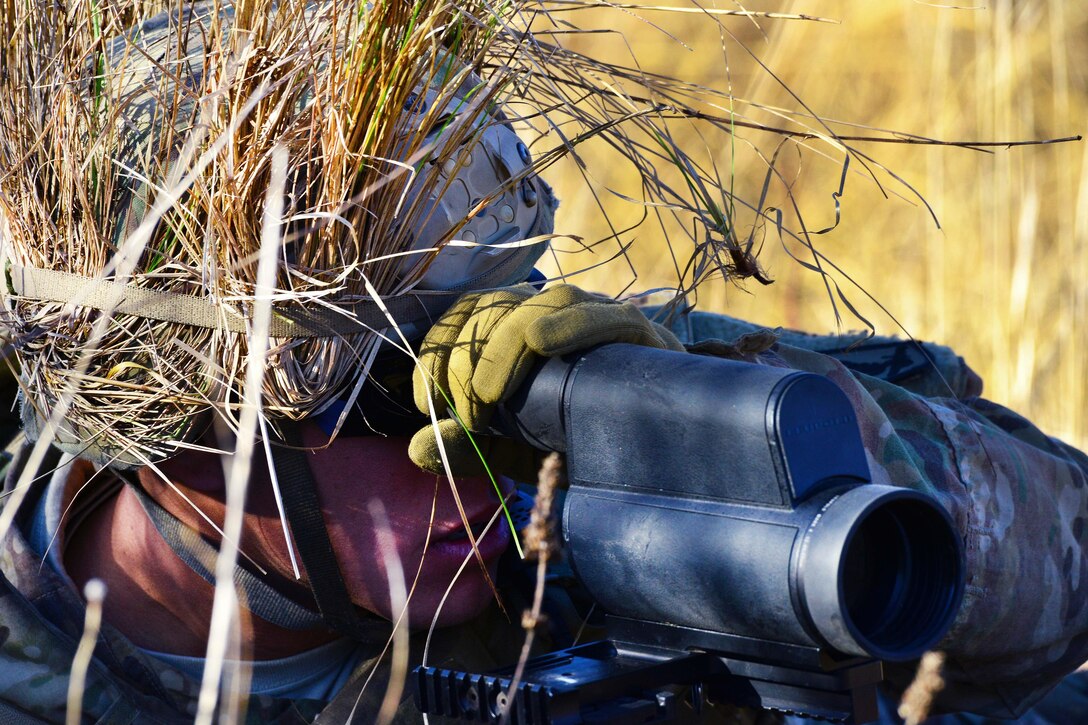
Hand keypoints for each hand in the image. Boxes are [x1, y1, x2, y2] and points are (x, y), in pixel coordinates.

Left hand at [409, 284, 682, 477]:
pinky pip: (605, 316)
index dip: (440, 348)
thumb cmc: (583, 444)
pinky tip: (541, 343)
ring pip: (542, 304)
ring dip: (503, 348)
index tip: (425, 401)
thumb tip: (416, 449)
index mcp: (521, 329)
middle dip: (466, 360)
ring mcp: (600, 318)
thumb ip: (471, 444)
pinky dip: (569, 325)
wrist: (663, 459)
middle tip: (465, 414)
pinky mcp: (642, 336)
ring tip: (486, 398)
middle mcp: (557, 314)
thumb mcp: (517, 449)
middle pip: (496, 307)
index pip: (470, 311)